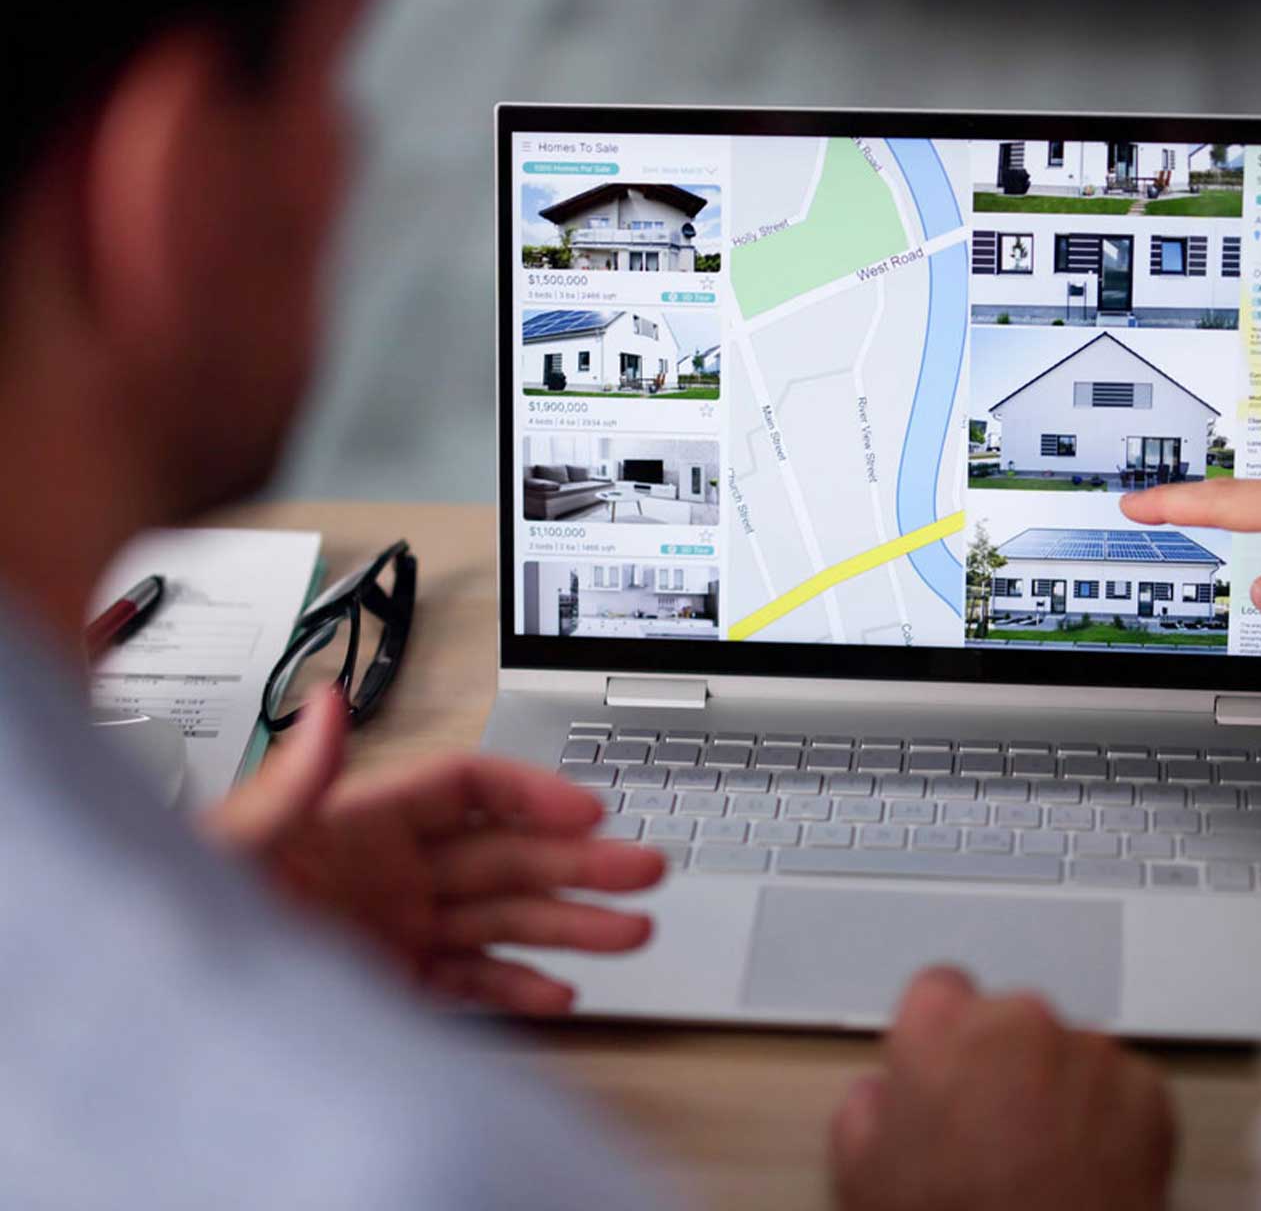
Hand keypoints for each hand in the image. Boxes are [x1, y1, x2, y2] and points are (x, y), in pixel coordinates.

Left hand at [202, 689, 664, 1012]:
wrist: (168, 1004)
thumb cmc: (191, 907)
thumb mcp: (240, 841)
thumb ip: (297, 778)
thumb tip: (332, 702)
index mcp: (364, 821)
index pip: (470, 790)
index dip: (534, 794)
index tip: (588, 810)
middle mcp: (390, 873)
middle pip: (508, 859)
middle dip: (583, 865)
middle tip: (646, 869)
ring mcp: (396, 930)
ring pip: (505, 923)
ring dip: (572, 926)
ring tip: (631, 933)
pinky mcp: (390, 986)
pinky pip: (469, 984)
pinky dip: (516, 988)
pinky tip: (560, 990)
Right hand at [831, 968, 1173, 1210]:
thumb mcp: (862, 1177)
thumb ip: (864, 1111)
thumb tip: (880, 1096)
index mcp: (940, 1028)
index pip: (939, 990)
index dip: (942, 1036)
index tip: (948, 1070)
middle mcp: (1019, 1021)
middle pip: (1010, 1021)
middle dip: (1004, 1064)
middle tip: (995, 1134)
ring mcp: (1090, 1052)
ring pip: (1070, 1055)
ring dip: (1058, 1092)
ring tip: (1043, 1164)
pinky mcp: (1145, 1090)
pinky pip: (1122, 1092)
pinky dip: (1109, 1123)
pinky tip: (1085, 1172)